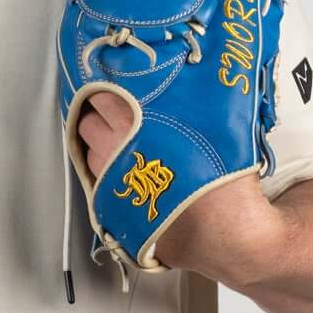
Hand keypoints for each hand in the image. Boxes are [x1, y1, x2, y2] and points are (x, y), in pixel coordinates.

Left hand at [75, 86, 290, 287]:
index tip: (115, 89)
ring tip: (124, 145)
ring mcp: (110, 185)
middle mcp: (114, 153)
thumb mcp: (218, 124)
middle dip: (98, 116)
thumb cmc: (224, 181)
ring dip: (100, 146)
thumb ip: (193, 99)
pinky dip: (107, 176)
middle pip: (86, 123)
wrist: (225, 233)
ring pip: (89, 155)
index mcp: (134, 125)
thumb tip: (189, 79)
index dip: (107, 90)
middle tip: (118, 115)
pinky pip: (98, 185)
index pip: (100, 95)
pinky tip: (129, 175)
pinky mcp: (112, 212)